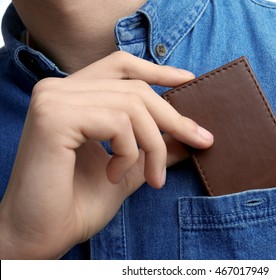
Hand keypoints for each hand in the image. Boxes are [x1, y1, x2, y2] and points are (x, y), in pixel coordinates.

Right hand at [0, 51, 212, 258]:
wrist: (42, 234)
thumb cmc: (78, 202)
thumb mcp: (130, 169)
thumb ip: (156, 148)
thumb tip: (190, 136)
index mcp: (74, 95)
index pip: (121, 66)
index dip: (157, 70)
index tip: (189, 80)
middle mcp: (59, 89)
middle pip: (136, 89)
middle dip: (173, 119)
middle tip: (200, 142)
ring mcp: (54, 99)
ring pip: (132, 106)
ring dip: (152, 146)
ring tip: (152, 177)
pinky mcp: (54, 116)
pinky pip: (117, 122)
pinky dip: (128, 152)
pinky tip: (113, 175)